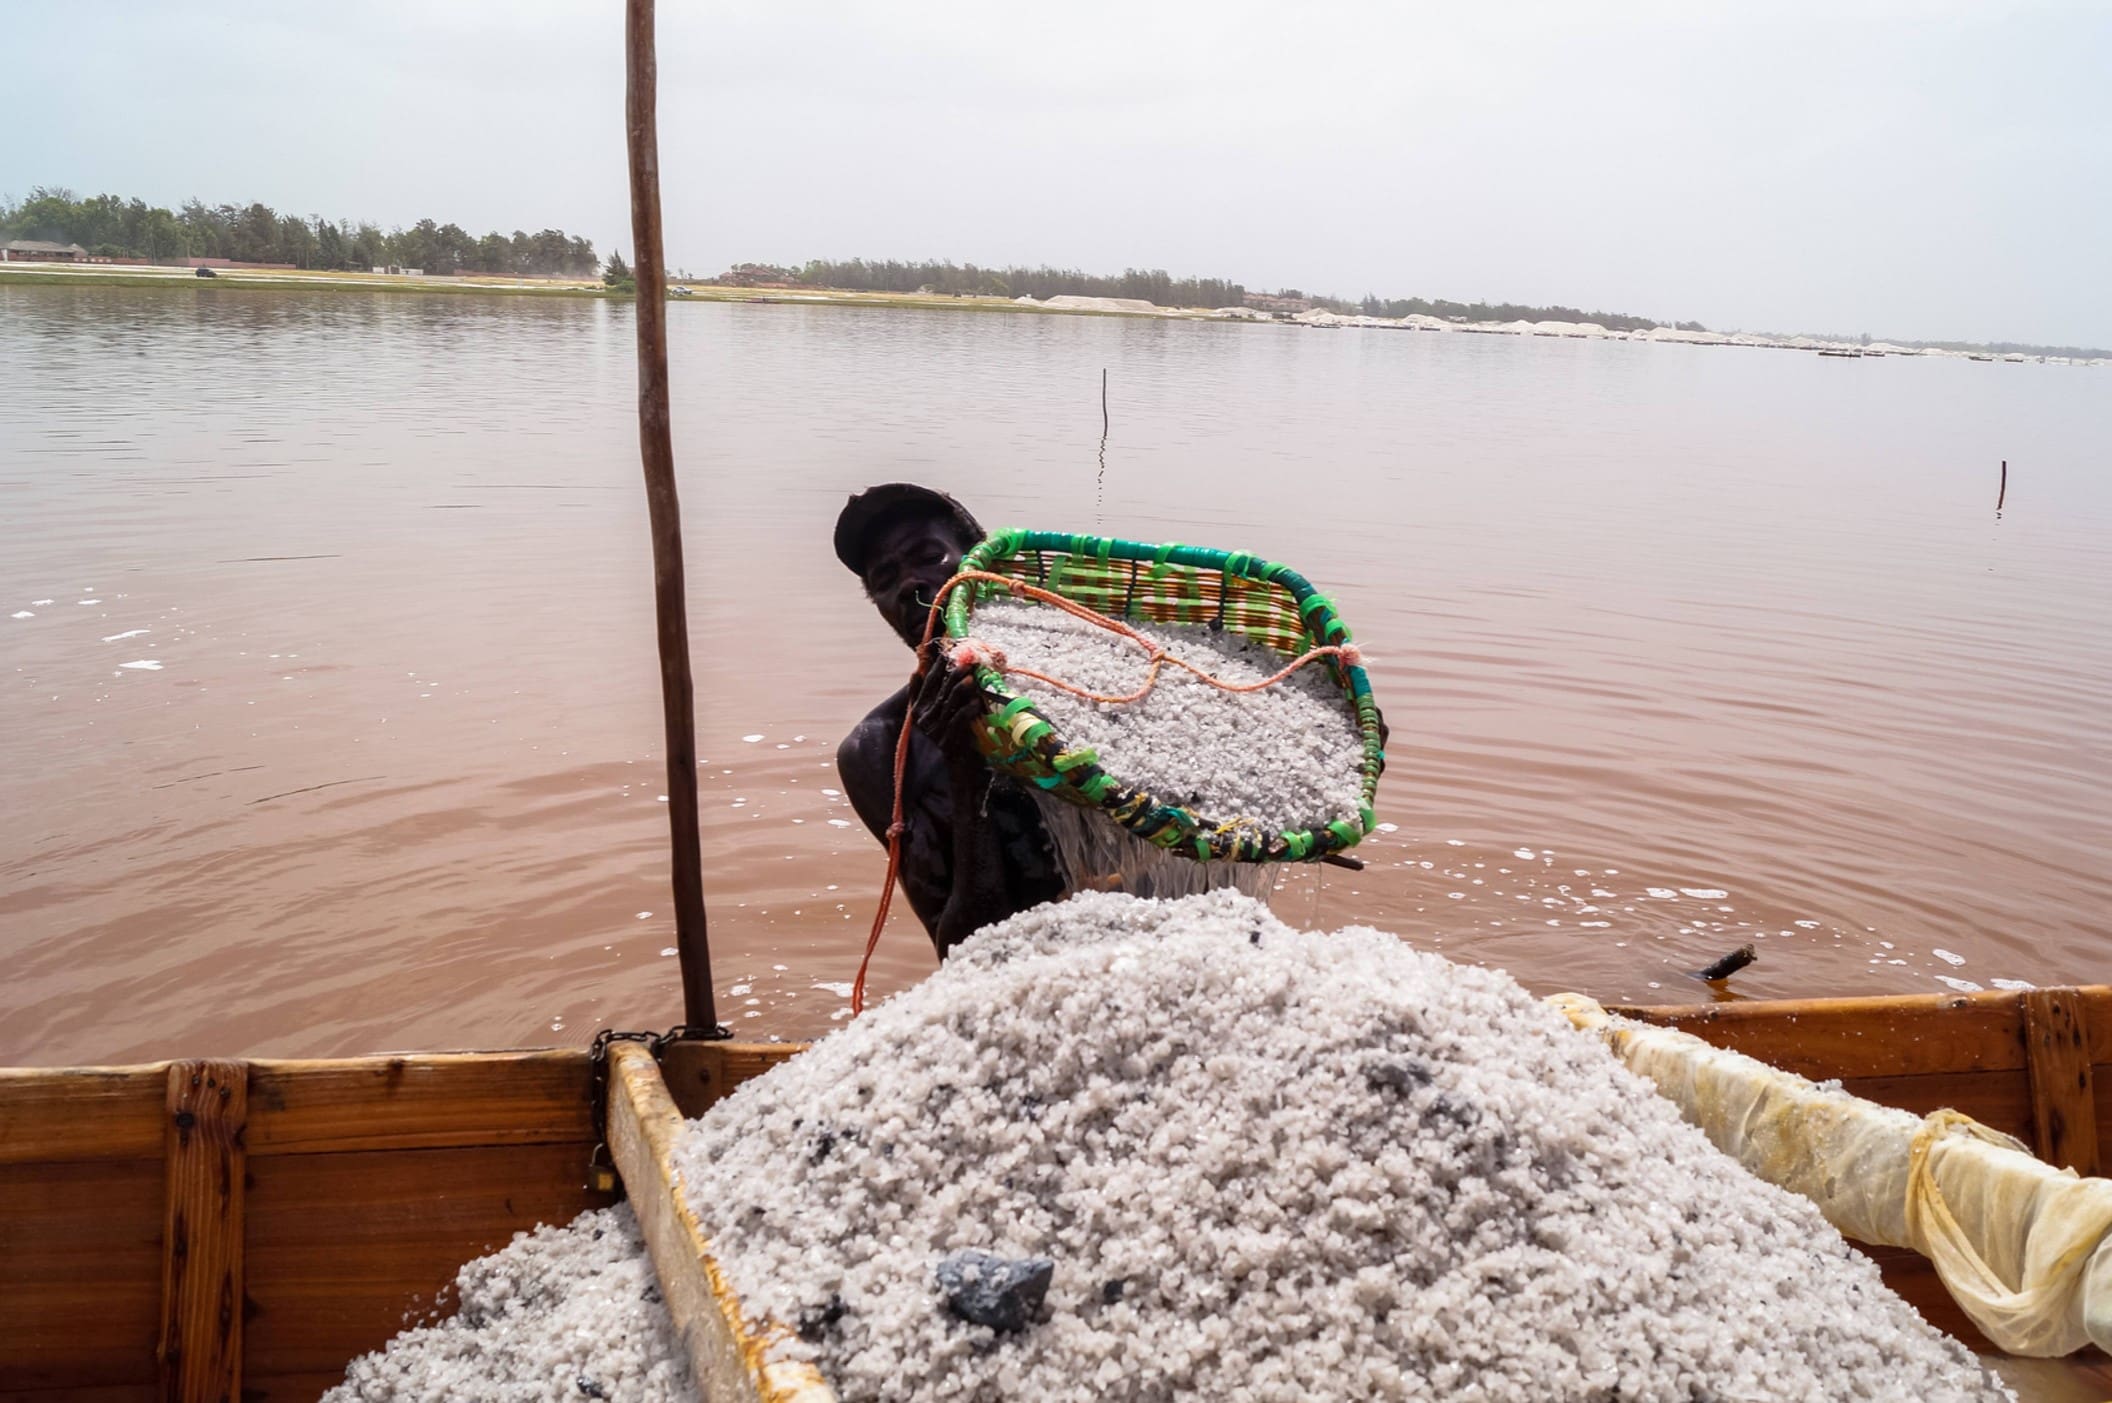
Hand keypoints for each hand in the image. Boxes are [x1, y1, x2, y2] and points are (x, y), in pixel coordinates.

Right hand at [911, 640, 987, 775]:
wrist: (944, 770)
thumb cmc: (939, 738)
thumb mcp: (925, 716)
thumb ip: (919, 695)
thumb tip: (915, 672)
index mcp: (918, 710)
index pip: (928, 684)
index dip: (937, 668)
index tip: (947, 653)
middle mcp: (925, 720)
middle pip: (940, 693)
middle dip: (952, 676)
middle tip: (966, 663)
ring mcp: (935, 732)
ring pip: (949, 707)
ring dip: (960, 691)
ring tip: (971, 679)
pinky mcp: (948, 744)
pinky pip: (957, 724)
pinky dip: (966, 712)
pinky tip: (976, 703)